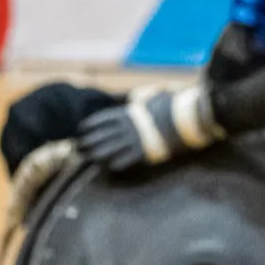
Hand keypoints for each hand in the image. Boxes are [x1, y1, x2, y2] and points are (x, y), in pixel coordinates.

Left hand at [74, 86, 220, 173]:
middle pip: (100, 136)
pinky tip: (110, 167)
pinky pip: (125, 160)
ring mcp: (134, 140)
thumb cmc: (173, 108)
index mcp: (127, 114)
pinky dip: (116, 164)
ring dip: (97, 154)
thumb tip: (143, 97)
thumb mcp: (156, 99)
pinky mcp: (143, 152)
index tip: (81, 129)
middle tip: (78, 148)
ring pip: (109, 149)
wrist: (186, 120)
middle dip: (87, 142)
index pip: (101, 119)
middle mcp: (127, 127)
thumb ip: (144, 100)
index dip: (89, 125)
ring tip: (90, 158)